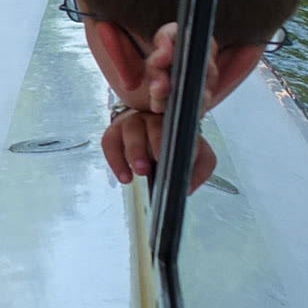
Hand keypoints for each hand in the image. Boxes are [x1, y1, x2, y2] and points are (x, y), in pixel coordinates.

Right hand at [102, 107, 216, 192]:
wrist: (152, 137)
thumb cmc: (174, 148)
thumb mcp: (197, 157)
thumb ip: (198, 170)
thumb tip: (187, 188)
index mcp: (176, 124)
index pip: (178, 129)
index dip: (176, 142)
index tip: (172, 160)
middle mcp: (153, 119)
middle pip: (153, 126)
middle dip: (154, 144)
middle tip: (150, 166)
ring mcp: (132, 123)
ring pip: (130, 131)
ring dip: (133, 152)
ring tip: (137, 172)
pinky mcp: (114, 132)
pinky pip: (109, 142)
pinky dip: (115, 160)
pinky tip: (124, 176)